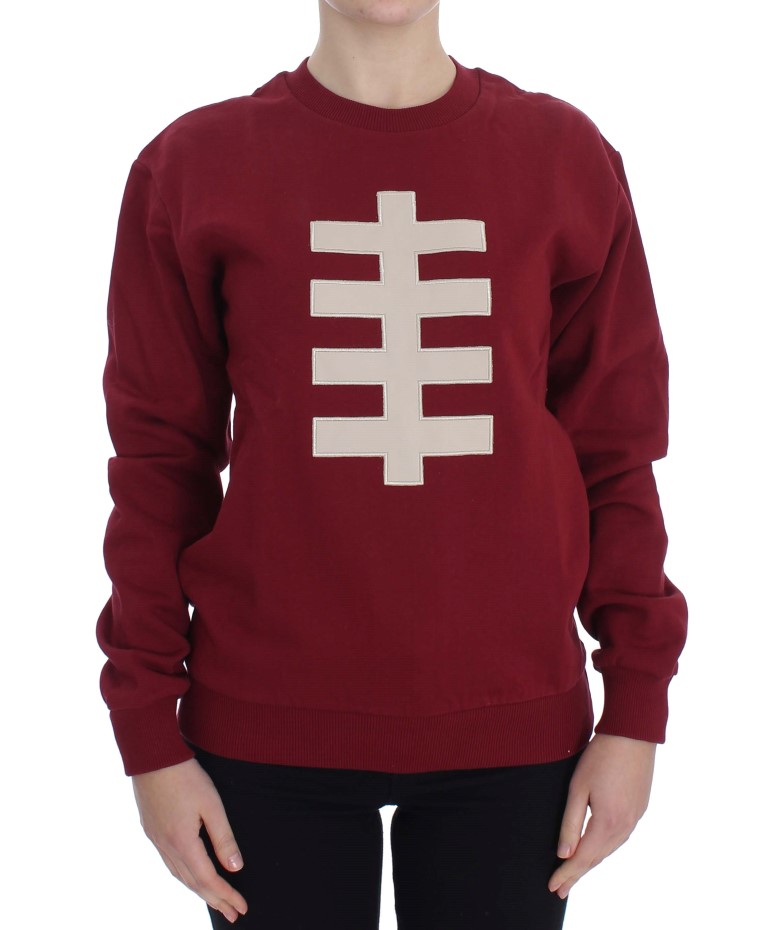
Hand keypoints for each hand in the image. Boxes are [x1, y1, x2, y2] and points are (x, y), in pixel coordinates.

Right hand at [132, 757, 247, 923]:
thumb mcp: (211, 804)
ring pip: (179, 875)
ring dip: (198, 890)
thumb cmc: (185, 776)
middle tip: (232, 914)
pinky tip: (190, 874)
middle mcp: (166, 846)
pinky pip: (169, 863)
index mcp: (182, 842)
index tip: (241, 908)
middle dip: (214, 900)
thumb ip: (223, 837)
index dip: (226, 895)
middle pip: (192, 883)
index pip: (208, 879)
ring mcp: (156, 839)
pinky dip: (184, 875)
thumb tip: (235, 867)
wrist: (152, 757)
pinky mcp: (151, 830)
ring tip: (215, 899)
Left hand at [548, 732, 656, 898]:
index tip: (552, 887)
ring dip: (592, 863)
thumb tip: (563, 853)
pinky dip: (605, 848)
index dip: (566, 874)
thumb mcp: (578, 787)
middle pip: (597, 858)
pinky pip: (620, 837)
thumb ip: (570, 822)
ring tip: (575, 873)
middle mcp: (625, 826)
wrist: (634, 734)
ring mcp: (635, 818)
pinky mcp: (639, 808)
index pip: (583, 858)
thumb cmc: (601, 756)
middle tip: (560, 888)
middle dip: (577, 874)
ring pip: (610, 849)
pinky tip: (597, 849)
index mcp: (608, 823)